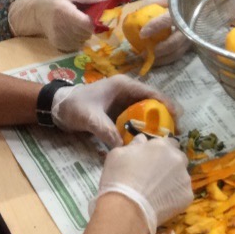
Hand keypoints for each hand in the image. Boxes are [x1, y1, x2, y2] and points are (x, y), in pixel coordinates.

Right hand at [9, 0, 111, 51]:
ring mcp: (59, 38)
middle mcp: (60, 27)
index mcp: (64, 11)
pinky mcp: (59, 46)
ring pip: (83, 40)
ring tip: (75, 24)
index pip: (87, 23)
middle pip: (87, 33)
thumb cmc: (54, 0)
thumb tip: (109, 0)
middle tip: (83, 18)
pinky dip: (78, 39)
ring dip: (85, 33)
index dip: (94, 21)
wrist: (34, 12)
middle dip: (90, 26)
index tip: (94, 16)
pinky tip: (71, 31)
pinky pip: (77, 45)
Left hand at [52, 75, 176, 147]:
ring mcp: (124, 101)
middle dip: (165, 116)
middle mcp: (127, 91)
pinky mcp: (120, 111)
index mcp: (123, 86)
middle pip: (153, 102)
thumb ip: (106, 131)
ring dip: (156, 123)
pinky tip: (149, 141)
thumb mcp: (90, 118)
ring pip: (147, 111)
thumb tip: (123, 148)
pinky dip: (144, 128)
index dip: (166, 104)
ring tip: (166, 139)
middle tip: (175, 134)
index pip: (151, 93)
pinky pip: (137, 119)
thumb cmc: (73, 106)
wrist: (57, 108)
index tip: (177, 118)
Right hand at [95, 135, 191, 233]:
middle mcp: (178, 159)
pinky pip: (182, 194)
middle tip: (155, 176)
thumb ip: (135, 144)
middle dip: (170, 165)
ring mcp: (185, 179)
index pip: (170, 143)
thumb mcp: (118, 154)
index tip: (154, 159)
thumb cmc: (119, 178)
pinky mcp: (187, 197)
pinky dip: (174, 197)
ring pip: (181, 177)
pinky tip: (160, 202)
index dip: (162, 151)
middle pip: (179, 159)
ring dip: (173, 180)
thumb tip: (142, 139)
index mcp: (162, 146)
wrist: (126, 208)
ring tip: (157, 192)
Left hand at [136, 0, 190, 66]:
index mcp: (180, 13)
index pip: (166, 21)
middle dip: (158, 50)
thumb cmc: (181, 0)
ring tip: (148, 59)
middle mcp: (188, 27)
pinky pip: (178, 55)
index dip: (154, 28)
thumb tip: (136, 13)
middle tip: (143, 53)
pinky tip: (157, 60)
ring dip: (161, 59)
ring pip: (177, 52)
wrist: (199, 6)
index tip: (142, 34)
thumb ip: (153, 2)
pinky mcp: (191, 45)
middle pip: (174, 43)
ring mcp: (191, 38)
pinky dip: (167, 59)